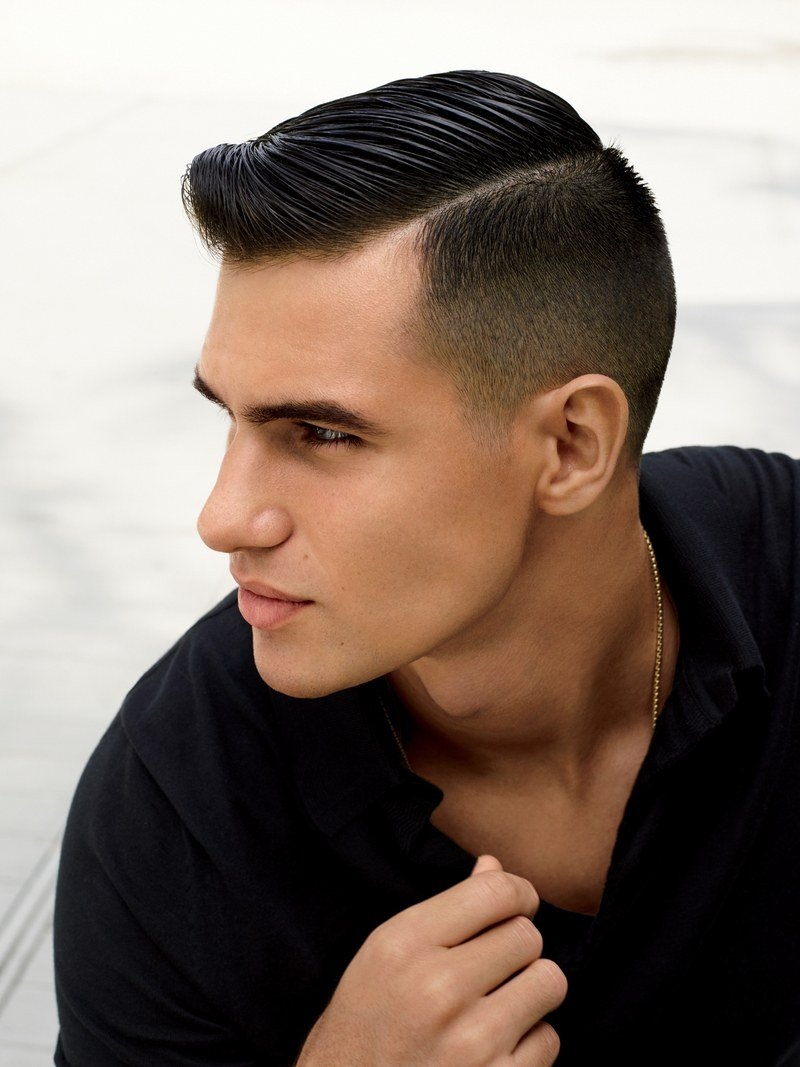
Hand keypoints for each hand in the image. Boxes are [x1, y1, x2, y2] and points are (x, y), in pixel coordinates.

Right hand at [296, 855, 565, 1065]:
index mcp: (404, 946)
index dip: (517, 894)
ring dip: (531, 992)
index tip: (514, 906)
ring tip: (497, 1005)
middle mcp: (437, 989)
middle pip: (527, 935)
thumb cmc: (365, 1026)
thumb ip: (444, 910)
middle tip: (491, 970)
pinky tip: (494, 1049)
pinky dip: (530, 1043)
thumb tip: (494, 867)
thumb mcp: (385, 956)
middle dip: (517, 948)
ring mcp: (470, 1043)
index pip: (495, 892)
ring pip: (548, 982)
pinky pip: (549, 1038)